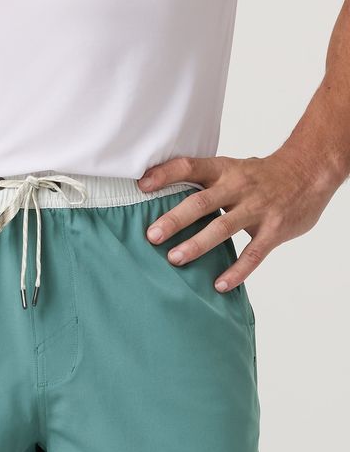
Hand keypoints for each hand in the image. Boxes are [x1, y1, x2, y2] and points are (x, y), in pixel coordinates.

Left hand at [137, 150, 339, 291]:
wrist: (310, 172)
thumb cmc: (261, 176)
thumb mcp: (232, 168)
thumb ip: (204, 182)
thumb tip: (160, 194)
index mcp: (224, 170)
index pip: (190, 167)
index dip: (165, 175)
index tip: (141, 186)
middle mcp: (238, 187)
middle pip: (201, 202)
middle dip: (174, 220)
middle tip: (151, 235)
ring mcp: (258, 208)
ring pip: (223, 228)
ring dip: (197, 245)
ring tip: (174, 259)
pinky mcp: (275, 229)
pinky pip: (253, 253)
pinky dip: (236, 271)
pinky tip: (219, 285)